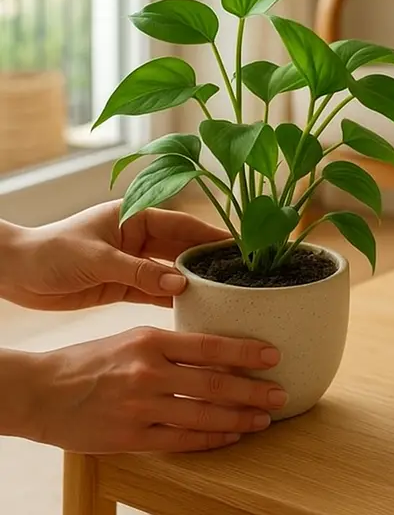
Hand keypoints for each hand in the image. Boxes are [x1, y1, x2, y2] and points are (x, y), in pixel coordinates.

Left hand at [0, 201, 228, 309]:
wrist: (15, 273)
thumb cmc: (51, 253)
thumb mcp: (96, 259)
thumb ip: (138, 272)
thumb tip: (179, 284)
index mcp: (134, 216)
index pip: (181, 224)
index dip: (209, 234)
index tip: (236, 246)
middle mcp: (137, 238)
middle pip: (181, 248)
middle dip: (207, 260)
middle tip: (238, 274)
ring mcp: (132, 262)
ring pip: (171, 272)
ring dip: (192, 283)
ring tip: (222, 294)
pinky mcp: (123, 285)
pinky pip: (155, 293)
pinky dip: (172, 301)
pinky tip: (193, 310)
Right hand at [23, 327, 285, 452]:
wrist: (42, 391)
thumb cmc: (90, 360)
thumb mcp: (131, 338)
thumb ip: (171, 344)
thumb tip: (215, 349)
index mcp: (151, 342)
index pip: (209, 346)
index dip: (245, 352)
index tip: (273, 356)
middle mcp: (149, 374)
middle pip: (213, 384)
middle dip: (253, 390)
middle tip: (280, 393)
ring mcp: (141, 408)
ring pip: (203, 416)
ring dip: (239, 418)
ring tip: (264, 419)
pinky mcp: (131, 437)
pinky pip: (181, 441)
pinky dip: (211, 440)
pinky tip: (232, 436)